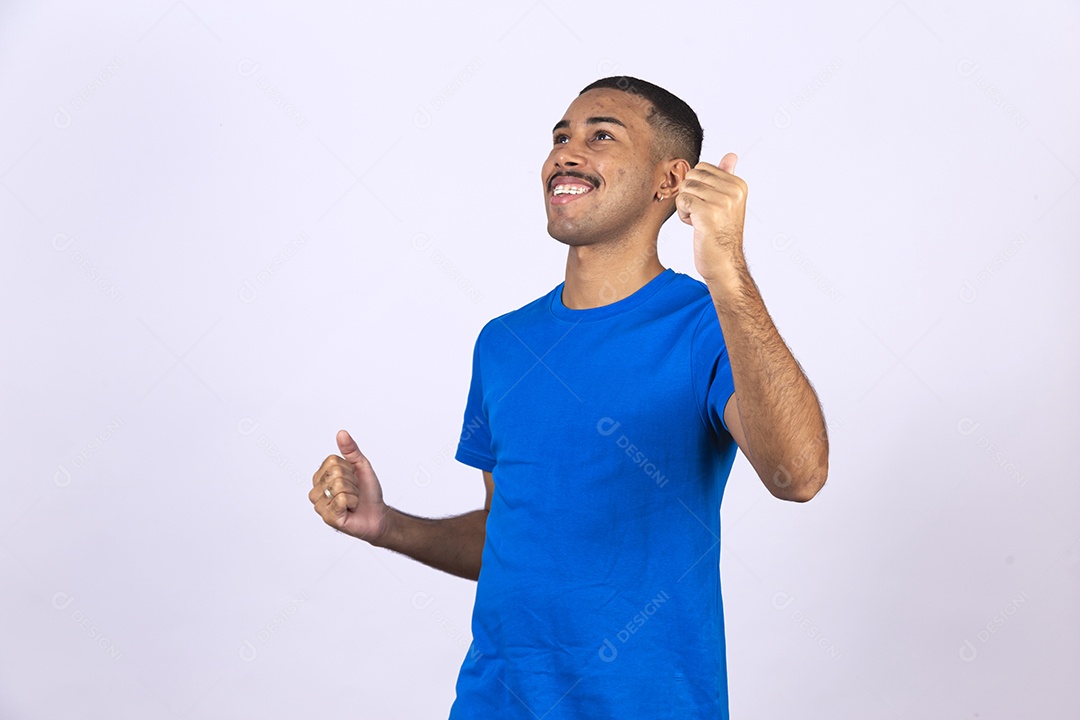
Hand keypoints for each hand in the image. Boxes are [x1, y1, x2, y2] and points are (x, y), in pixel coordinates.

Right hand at [309, 430, 390, 543]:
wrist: (377, 514)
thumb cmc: (367, 492)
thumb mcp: (361, 466)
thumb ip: (351, 450)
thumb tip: (342, 433)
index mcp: (321, 476)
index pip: (332, 461)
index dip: (349, 468)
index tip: (353, 478)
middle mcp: (316, 490)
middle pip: (335, 473)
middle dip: (352, 481)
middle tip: (354, 491)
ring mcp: (320, 505)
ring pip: (338, 486)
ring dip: (353, 493)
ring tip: (352, 500)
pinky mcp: (327, 517)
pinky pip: (341, 499)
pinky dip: (353, 502)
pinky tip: (350, 509)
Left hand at [674, 152, 747, 281]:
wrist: (724, 263)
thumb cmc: (722, 235)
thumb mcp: (728, 203)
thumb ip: (727, 177)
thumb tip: (730, 155)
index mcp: (738, 185)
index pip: (703, 168)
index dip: (698, 187)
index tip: (708, 205)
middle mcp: (733, 191)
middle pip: (692, 176)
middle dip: (690, 194)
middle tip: (701, 214)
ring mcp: (722, 202)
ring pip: (685, 188)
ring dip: (686, 206)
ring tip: (699, 220)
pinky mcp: (708, 213)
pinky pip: (682, 201)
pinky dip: (683, 215)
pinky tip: (695, 226)